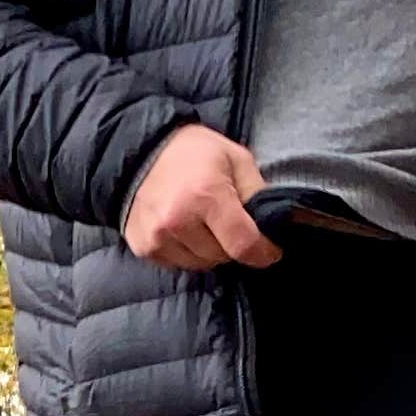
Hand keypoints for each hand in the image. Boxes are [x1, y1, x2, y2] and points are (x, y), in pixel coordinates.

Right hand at [118, 123, 277, 272]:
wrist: (142, 152)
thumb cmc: (196, 153)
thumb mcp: (238, 160)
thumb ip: (258, 195)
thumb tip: (273, 227)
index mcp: (206, 197)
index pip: (243, 245)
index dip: (263, 252)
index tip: (270, 250)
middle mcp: (177, 221)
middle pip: (222, 256)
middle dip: (233, 244)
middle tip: (229, 224)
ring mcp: (155, 237)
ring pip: (200, 264)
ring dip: (209, 251)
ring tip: (205, 226)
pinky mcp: (142, 246)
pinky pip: (177, 263)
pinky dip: (187, 252)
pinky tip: (184, 230)